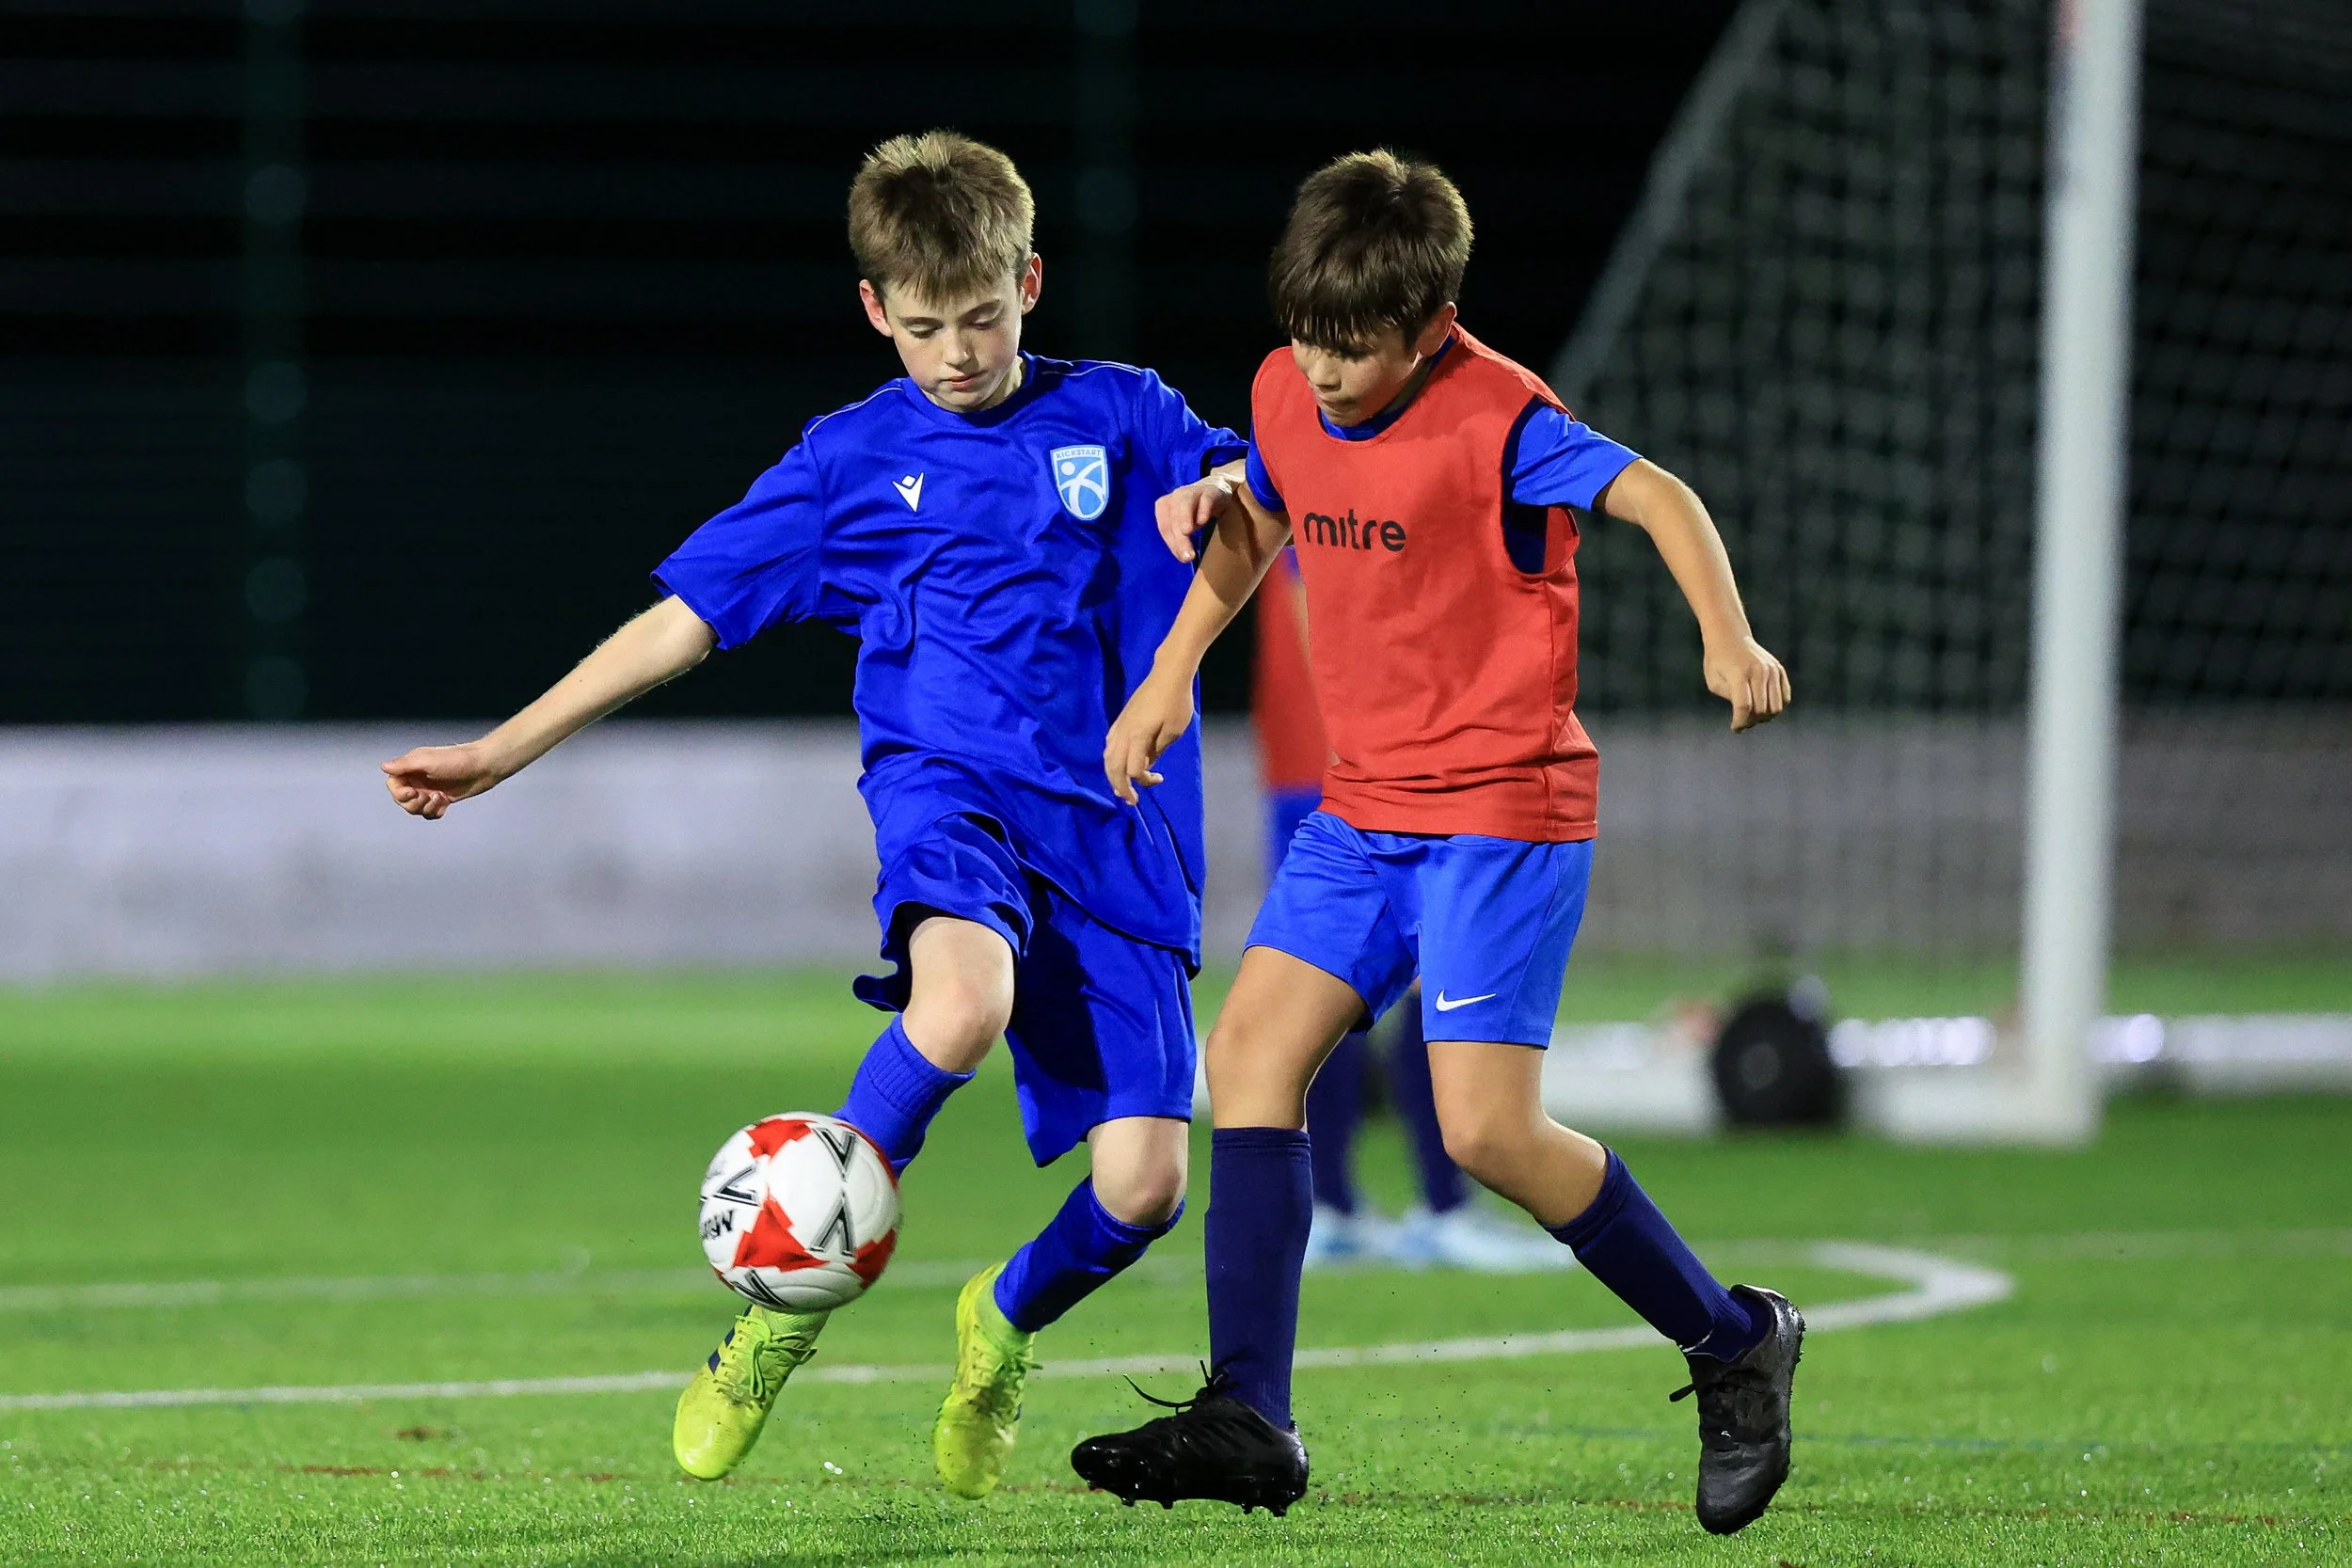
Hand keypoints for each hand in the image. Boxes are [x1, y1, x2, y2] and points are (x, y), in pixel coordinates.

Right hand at [381, 741, 504, 819]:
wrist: (484, 767)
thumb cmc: (456, 761)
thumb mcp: (427, 761)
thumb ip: (405, 765)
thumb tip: (383, 767)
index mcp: (411, 767)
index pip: (393, 784)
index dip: (399, 792)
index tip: (412, 792)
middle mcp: (418, 779)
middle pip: (402, 799)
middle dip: (412, 803)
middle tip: (427, 796)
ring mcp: (430, 790)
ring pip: (415, 808)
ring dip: (425, 808)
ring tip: (439, 798)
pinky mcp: (442, 799)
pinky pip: (430, 812)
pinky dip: (435, 811)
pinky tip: (445, 803)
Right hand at [1104, 669, 1195, 803]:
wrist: (1168, 674)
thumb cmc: (1177, 702)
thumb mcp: (1173, 731)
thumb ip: (1157, 750)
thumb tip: (1145, 764)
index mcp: (1137, 737)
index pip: (1134, 769)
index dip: (1144, 781)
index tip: (1160, 779)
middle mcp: (1123, 733)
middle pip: (1114, 767)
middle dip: (1121, 786)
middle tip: (1130, 800)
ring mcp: (1119, 725)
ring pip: (1107, 757)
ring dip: (1113, 775)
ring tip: (1122, 786)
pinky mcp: (1120, 720)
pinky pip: (1109, 745)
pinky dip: (1112, 759)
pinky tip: (1120, 763)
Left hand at [1152, 475, 1238, 563]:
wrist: (1215, 490)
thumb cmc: (1195, 511)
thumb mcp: (1185, 526)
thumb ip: (1181, 540)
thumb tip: (1184, 558)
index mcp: (1164, 506)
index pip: (1165, 527)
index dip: (1172, 543)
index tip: (1182, 558)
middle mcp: (1175, 497)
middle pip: (1174, 518)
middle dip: (1180, 538)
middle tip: (1188, 557)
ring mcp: (1192, 492)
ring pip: (1185, 505)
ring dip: (1184, 518)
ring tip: (1187, 532)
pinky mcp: (1209, 492)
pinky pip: (1205, 499)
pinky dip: (1203, 509)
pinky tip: (1203, 521)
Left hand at [1704, 636, 1790, 731]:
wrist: (1729, 636)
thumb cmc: (1717, 661)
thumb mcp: (1715, 681)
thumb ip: (1731, 698)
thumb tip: (1747, 714)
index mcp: (1739, 673)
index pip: (1744, 706)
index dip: (1740, 722)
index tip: (1735, 729)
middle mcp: (1759, 671)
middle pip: (1762, 709)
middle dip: (1751, 721)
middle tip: (1742, 722)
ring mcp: (1771, 670)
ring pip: (1776, 707)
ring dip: (1765, 717)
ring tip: (1752, 715)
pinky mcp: (1779, 670)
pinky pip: (1785, 698)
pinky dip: (1775, 707)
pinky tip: (1763, 705)